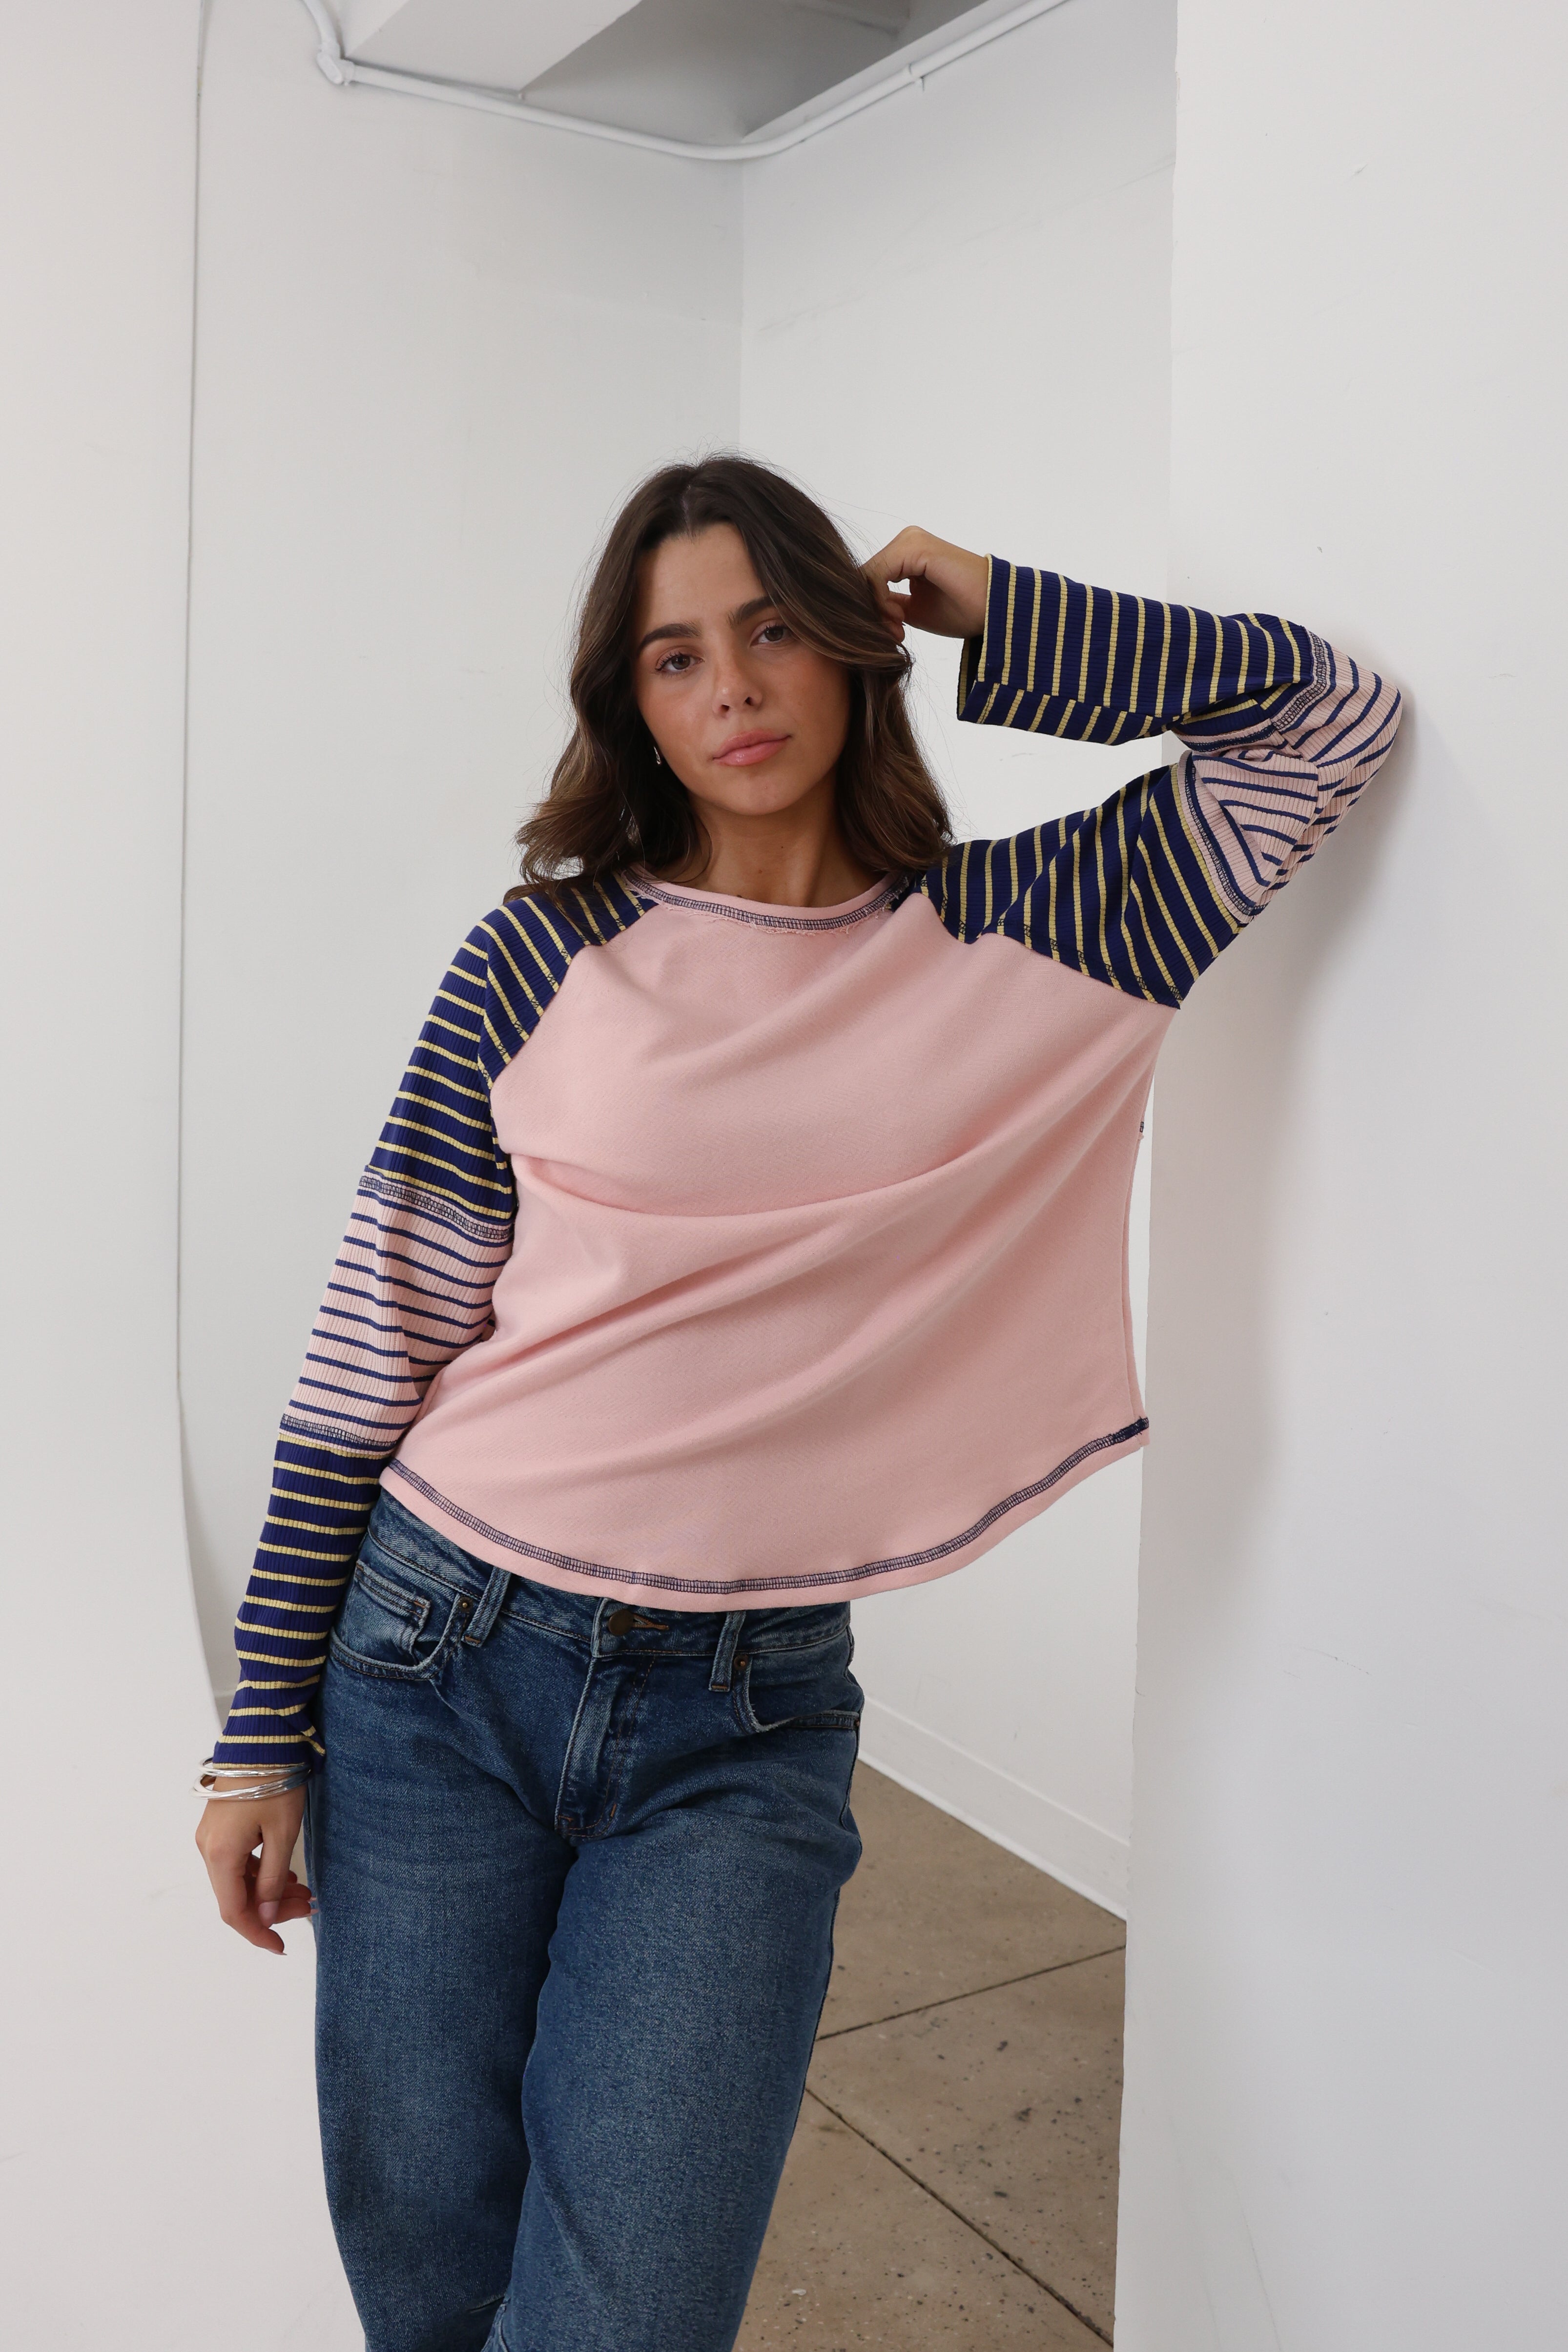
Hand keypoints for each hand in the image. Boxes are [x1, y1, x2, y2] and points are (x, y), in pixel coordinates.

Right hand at [196, 1785, 310, 1954]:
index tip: (280, 1947)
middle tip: (307, 1908)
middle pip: (237, 1896)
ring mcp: (211, 1838)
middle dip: (271, 1909)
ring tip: (303, 1891)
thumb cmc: (275, 1783)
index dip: (257, 1933)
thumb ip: (272, 1880)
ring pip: (238, 1880)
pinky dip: (260, 1872)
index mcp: (221, 1855)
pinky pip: (237, 1862)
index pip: (234, 1911)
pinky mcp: (219, 1827)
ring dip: (268, 1890)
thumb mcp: (283, 1834)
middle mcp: (208, 1850)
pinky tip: (285, 1873)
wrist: (262, 1740)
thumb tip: (266, 1917)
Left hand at [863, 527, 987, 642]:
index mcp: (907, 552)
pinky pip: (877, 575)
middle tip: (896, 633)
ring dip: (877, 608)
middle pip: (865, 576)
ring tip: (900, 628)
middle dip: (873, 610)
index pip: (870, 578)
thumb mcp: (914, 610)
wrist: (996, 609)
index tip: (894, 633)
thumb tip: (863, 610)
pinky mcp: (914, 547)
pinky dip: (881, 601)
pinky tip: (901, 618)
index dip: (872, 609)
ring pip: (867, 576)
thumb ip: (889, 605)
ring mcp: (910, 541)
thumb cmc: (963, 610)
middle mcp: (907, 540)